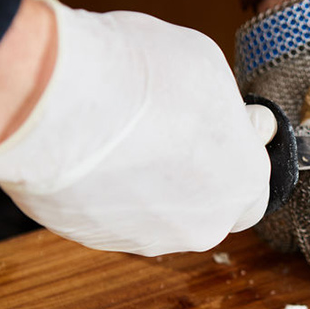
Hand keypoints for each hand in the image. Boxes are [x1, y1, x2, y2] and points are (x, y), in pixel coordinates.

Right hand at [0, 0, 274, 255]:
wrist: (58, 102)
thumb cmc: (141, 78)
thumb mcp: (210, 70)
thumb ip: (232, 111)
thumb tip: (249, 124)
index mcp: (243, 185)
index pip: (251, 190)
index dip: (233, 159)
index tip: (218, 131)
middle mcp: (200, 226)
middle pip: (204, 206)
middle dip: (191, 175)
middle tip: (166, 132)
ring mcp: (144, 238)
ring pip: (153, 214)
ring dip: (144, 184)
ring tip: (118, 135)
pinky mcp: (91, 238)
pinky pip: (106, 214)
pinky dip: (101, 190)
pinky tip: (86, 150)